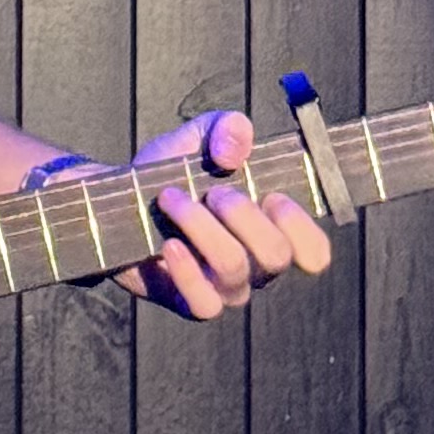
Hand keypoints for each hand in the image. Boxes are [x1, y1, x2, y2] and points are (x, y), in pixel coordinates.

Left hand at [120, 109, 332, 321]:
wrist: (118, 200)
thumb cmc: (174, 171)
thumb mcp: (200, 137)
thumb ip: (226, 129)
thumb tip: (235, 149)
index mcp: (272, 230)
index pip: (315, 253)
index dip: (302, 227)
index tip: (273, 197)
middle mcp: (256, 266)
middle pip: (275, 255)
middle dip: (243, 215)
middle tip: (213, 192)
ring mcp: (225, 288)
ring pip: (235, 269)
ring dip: (203, 227)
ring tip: (173, 199)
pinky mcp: (190, 303)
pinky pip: (205, 304)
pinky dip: (187, 272)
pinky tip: (169, 243)